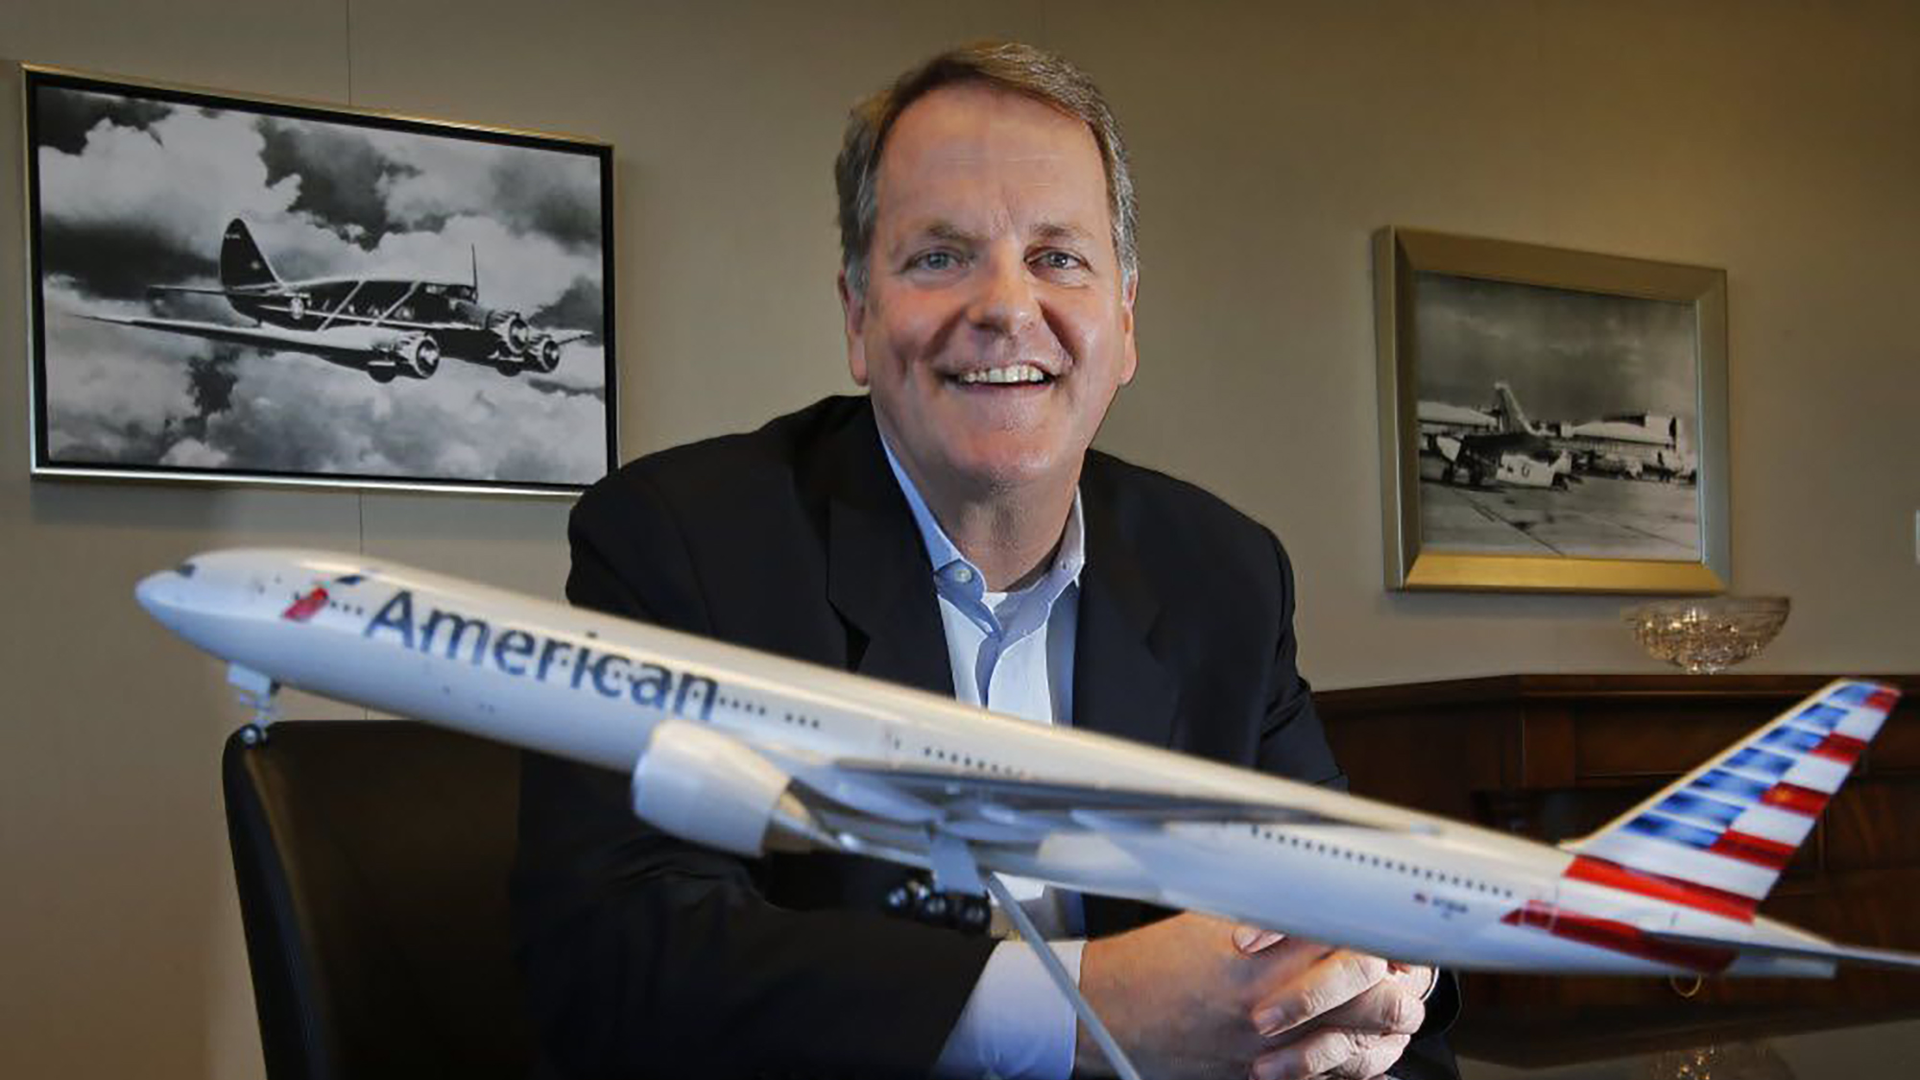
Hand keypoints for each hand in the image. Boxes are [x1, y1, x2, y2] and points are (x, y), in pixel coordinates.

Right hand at [1074, 915, 1429, 1079]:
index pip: (1351, 941)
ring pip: (1356, 1045)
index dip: (1382, 932)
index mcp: (1264, 959)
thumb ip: (1264, 910)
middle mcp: (1274, 1006)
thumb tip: (1301, 895)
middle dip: (1399, 984)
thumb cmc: (1147, 965)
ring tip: (1393, 1008)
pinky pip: (1322, 1079)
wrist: (1108, 1014)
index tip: (1392, 924)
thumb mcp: (1206, 918)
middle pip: (1371, 998)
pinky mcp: (1257, 1077)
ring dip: (1382, 1027)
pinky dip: (1347, 1066)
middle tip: (1405, 968)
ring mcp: (1269, 1050)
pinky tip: (1359, 1052)